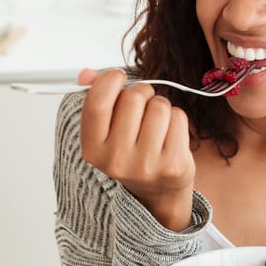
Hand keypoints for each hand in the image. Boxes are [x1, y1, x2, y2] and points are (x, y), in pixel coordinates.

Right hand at [77, 68, 195, 230]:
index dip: (109, 80)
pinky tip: (170, 135)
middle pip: (132, 98)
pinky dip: (177, 119)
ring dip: (160, 106)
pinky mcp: (173, 165)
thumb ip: (95, 99)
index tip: (118, 76)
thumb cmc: (131, 153)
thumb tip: (87, 74)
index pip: (97, 103)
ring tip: (156, 124)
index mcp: (93, 150)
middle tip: (142, 105)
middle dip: (141, 93)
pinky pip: (178, 118)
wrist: (157, 192)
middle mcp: (116, 160)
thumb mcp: (106, 131)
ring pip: (159, 106)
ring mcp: (146, 165)